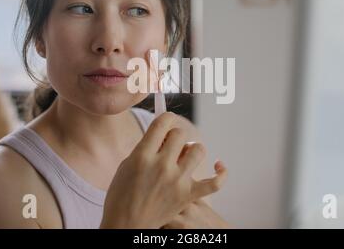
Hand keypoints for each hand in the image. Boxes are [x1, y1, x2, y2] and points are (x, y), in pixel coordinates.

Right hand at [100, 112, 226, 228]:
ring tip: (184, 157)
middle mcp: (162, 166)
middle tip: (169, 145)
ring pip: (198, 150)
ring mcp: (177, 181)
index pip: (163, 122)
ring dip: (192, 150)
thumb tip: (164, 132)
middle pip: (180, 134)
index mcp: (142, 155)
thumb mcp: (127, 165)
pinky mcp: (188, 196)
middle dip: (175, 136)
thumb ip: (146, 147)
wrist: (126, 225)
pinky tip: (219, 166)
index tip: (167, 122)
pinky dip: (221, 174)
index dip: (167, 118)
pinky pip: (214, 182)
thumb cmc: (122, 195)